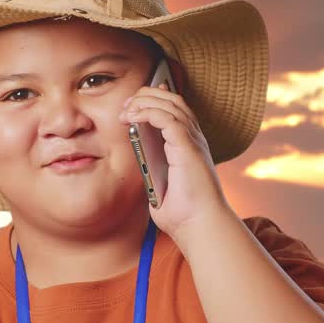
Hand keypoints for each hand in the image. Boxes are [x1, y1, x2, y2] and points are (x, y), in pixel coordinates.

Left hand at [119, 81, 232, 237]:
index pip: (175, 109)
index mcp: (188, 145)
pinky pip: (168, 119)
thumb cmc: (183, 212)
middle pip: (173, 100)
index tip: (131, 104)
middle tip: (125, 107)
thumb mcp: (160, 185)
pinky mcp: (188, 148)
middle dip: (146, 97)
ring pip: (171, 105)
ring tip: (126, 111)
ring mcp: (193, 142)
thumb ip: (152, 169)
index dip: (155, 98)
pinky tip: (134, 117)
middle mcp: (194, 139)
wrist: (198, 225)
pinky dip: (149, 113)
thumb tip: (140, 160)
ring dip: (144, 102)